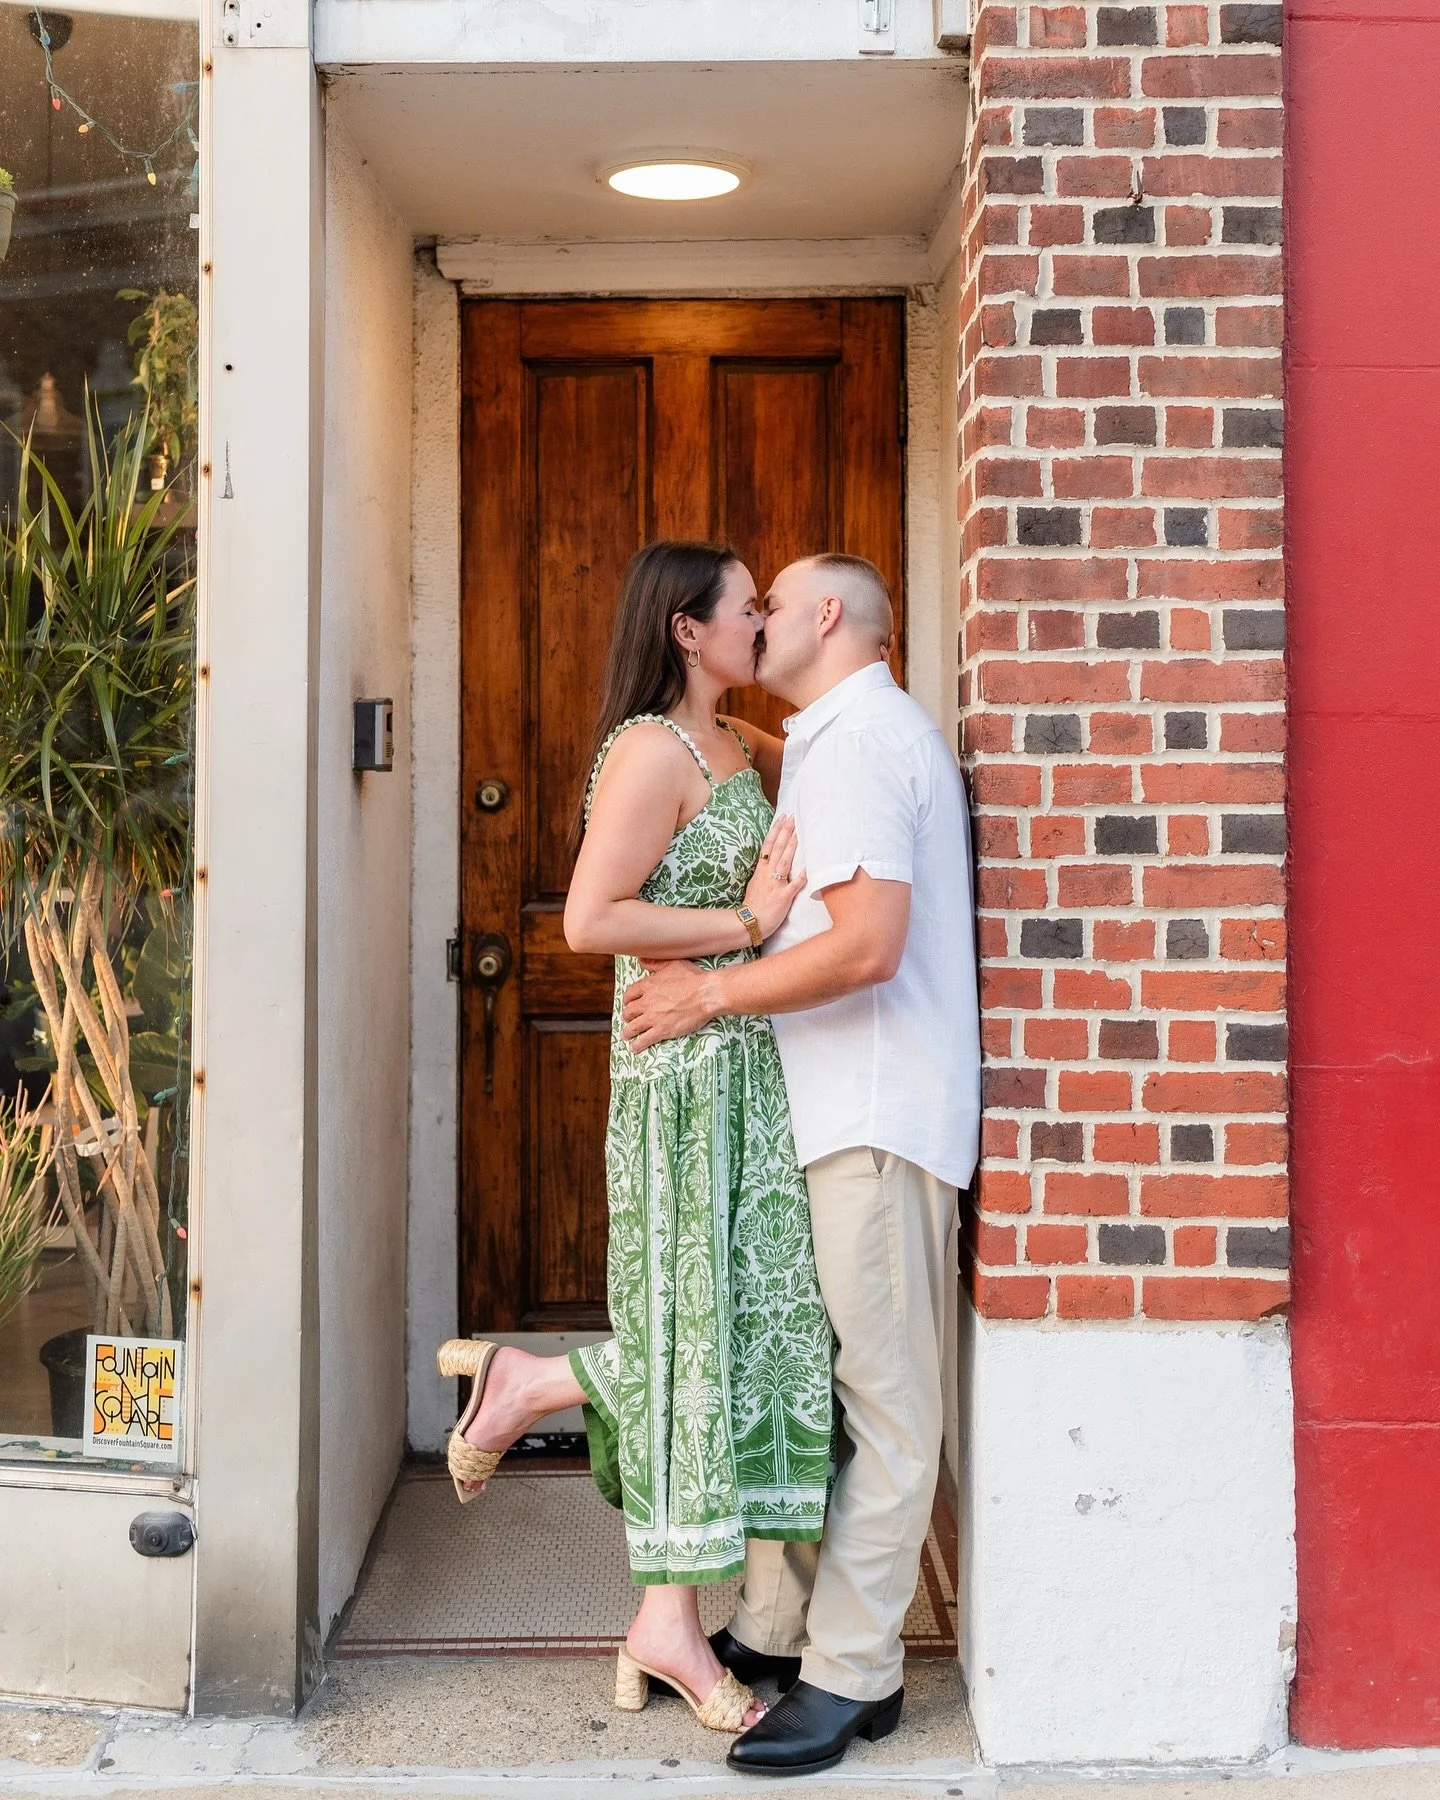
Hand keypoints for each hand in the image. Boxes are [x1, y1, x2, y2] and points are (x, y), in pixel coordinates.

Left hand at [621, 961, 719, 1051]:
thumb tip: (641, 961)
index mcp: (648, 985)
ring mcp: (653, 1017)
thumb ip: (655, 964)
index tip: (628, 1003)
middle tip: (628, 1019)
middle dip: (627, 1016)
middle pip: (629, 1011)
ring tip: (625, 1036)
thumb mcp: (672, 964)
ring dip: (627, 1032)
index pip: (630, 994)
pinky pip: (644, 1040)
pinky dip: (637, 1045)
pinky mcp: (662, 1030)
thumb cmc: (693, 978)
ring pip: (633, 1027)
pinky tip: (635, 1048)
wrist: (705, 994)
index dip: (627, 1000)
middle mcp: (646, 1002)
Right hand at [742, 814, 806, 937]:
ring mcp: (775, 885)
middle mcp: (768, 874)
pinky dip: (800, 878)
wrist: (748, 922)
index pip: (768, 846)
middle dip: (785, 832)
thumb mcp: (756, 884)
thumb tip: (771, 864)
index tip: (782, 818)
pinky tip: (807, 870)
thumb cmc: (754, 905)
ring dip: (791, 847)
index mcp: (761, 871)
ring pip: (784, 862)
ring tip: (798, 833)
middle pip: (777, 849)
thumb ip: (765, 873)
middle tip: (792, 818)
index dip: (776, 831)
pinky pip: (793, 886)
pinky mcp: (783, 897)